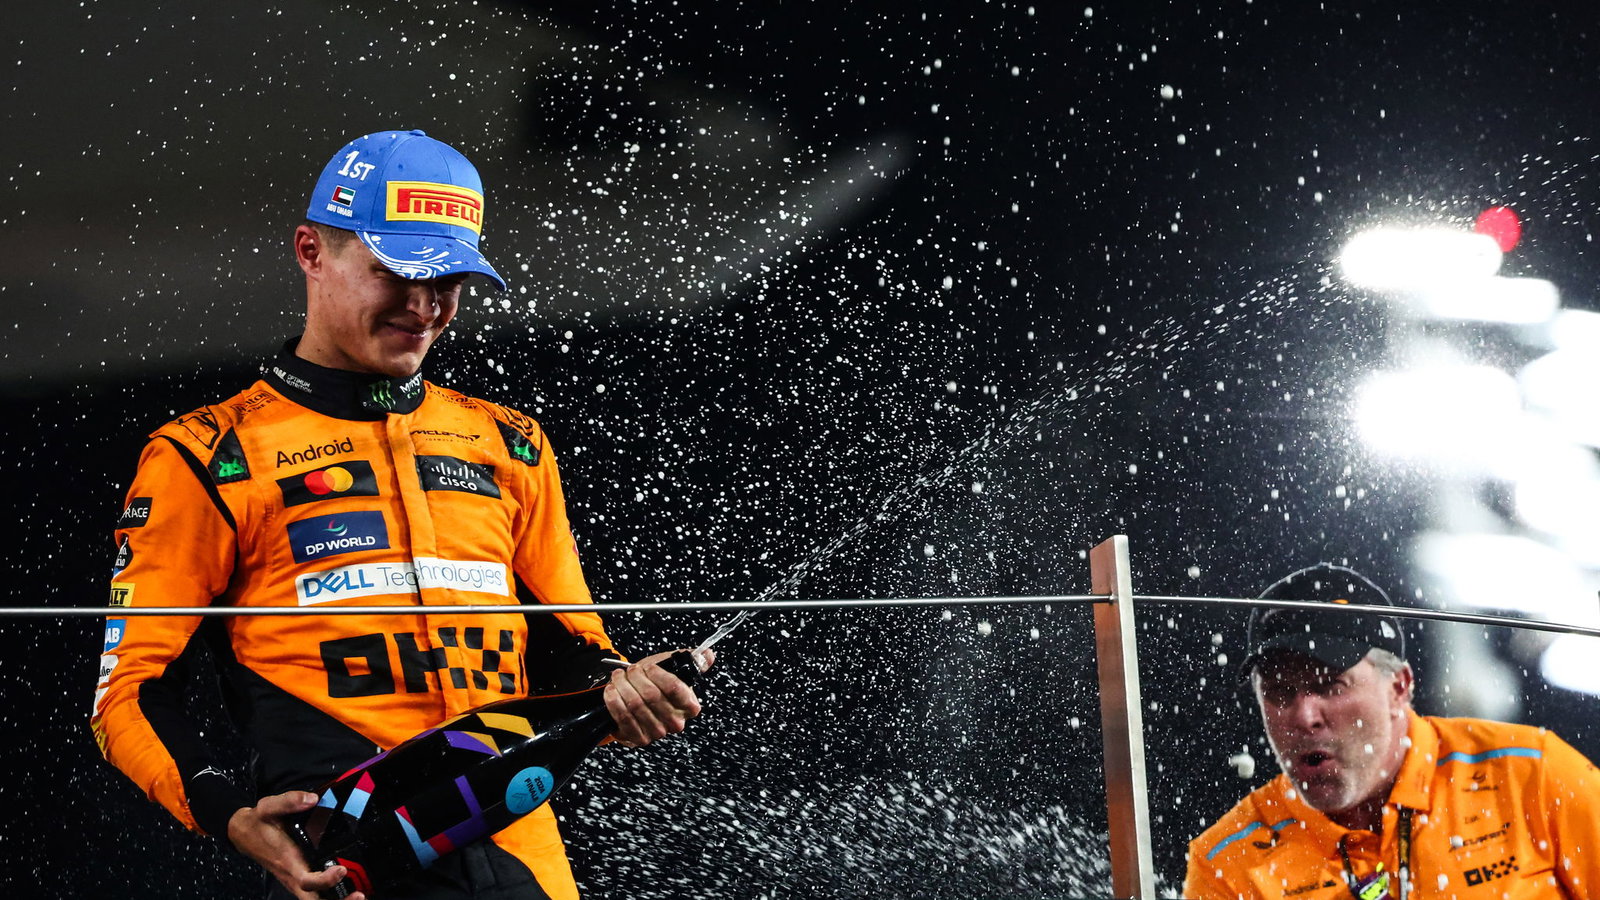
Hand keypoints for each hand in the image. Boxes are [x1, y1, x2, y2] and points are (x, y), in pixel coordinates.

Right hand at [228, 791, 366, 899]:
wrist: (244, 833)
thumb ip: (289, 801)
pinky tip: (350, 888)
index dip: (324, 880)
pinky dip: (332, 894)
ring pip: (316, 899)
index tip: (341, 869)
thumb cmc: (258, 823)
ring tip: (359, 895)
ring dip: (337, 899)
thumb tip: (312, 799)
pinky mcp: (300, 878)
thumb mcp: (268, 807)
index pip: (306, 880)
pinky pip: (316, 893)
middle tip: (359, 895)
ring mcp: (297, 879)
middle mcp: (293, 876)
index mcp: (288, 862)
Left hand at [605, 648, 714, 746]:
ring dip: (622, 686)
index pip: (675, 688)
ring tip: (618, 678)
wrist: (637, 701)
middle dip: (635, 677)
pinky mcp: (639, 738)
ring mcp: (657, 732)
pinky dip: (614, 701)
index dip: (658, 674)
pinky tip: (612, 691)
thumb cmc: (656, 684)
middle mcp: (675, 722)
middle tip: (629, 670)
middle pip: (651, 695)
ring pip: (635, 704)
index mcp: (690, 705)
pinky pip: (623, 717)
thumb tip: (708, 655)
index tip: (649, 667)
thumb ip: (692, 661)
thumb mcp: (674, 668)